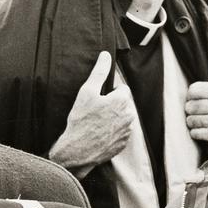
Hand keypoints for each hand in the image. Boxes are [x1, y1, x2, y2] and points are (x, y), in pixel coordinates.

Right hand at [49, 51, 133, 170]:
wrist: (77, 151)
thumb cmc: (81, 120)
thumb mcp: (87, 92)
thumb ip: (99, 72)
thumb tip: (105, 55)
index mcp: (123, 100)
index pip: (122, 89)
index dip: (108, 92)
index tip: (97, 100)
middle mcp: (130, 116)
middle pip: (123, 104)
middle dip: (112, 106)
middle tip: (95, 113)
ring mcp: (127, 132)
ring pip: (122, 119)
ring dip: (113, 119)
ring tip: (96, 124)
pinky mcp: (123, 144)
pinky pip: (119, 134)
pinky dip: (112, 133)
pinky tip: (98, 135)